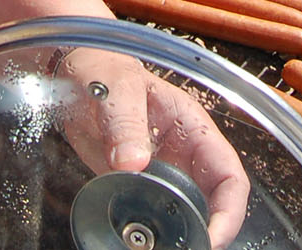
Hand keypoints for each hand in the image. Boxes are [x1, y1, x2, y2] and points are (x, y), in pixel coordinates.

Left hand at [52, 47, 250, 247]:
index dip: (229, 209)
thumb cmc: (103, 69)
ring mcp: (161, 171)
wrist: (72, 75)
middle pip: (213, 201)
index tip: (214, 236)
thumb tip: (132, 163)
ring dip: (180, 235)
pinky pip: (153, 213)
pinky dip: (151, 232)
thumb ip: (124, 123)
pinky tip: (135, 242)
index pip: (228, 174)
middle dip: (209, 231)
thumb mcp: (115, 90)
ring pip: (185, 212)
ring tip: (161, 248)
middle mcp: (183, 154)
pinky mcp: (138, 184)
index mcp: (193, 128)